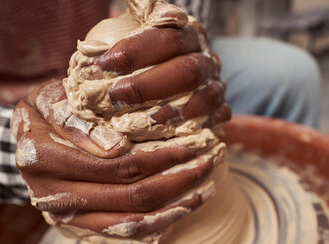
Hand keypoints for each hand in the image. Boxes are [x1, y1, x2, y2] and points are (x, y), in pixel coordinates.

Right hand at [12, 80, 224, 243]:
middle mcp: (52, 195)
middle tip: (212, 160)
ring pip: (133, 222)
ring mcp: (67, 218)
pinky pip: (126, 234)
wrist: (24, 143)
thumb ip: (77, 117)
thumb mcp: (51, 98)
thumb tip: (116, 148)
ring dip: (177, 207)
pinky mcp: (79, 229)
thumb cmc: (46, 111)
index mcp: (44, 158)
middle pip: (132, 196)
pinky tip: (185, 206)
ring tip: (209, 188)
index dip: (163, 157)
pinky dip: (160, 223)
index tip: (197, 144)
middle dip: (180, 180)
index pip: (120, 164)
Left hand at [66, 19, 230, 138]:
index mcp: (186, 33)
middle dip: (149, 85)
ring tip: (137, 123)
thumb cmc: (138, 61)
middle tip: (116, 96)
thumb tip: (113, 22)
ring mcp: (216, 86)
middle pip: (187, 70)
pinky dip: (193, 129)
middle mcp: (206, 58)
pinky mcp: (221, 111)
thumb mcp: (128, 36)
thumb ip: (124, 26)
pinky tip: (167, 136)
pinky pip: (215, 121)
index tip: (106, 64)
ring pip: (203, 98)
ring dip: (169, 112)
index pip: (167, 36)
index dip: (137, 50)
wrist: (165, 86)